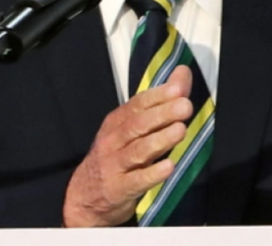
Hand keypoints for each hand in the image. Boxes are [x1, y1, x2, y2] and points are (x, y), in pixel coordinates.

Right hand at [63, 66, 193, 226]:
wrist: (85, 197)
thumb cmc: (115, 157)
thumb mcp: (133, 128)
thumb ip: (161, 101)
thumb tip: (182, 74)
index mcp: (117, 122)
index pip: (137, 104)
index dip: (157, 96)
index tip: (178, 88)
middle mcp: (113, 140)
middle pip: (138, 124)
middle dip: (162, 114)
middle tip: (185, 106)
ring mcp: (114, 165)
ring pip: (137, 150)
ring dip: (159, 139)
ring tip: (180, 130)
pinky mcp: (119, 189)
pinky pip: (137, 181)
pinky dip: (152, 174)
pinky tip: (169, 167)